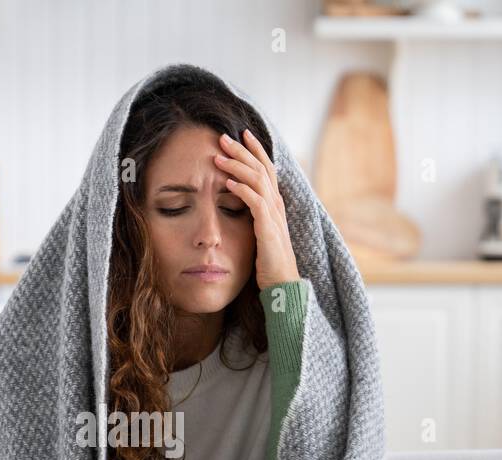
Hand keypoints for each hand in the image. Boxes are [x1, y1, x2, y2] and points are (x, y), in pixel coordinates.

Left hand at [214, 128, 298, 289]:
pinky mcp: (268, 229)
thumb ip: (254, 215)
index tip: (242, 133)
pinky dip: (242, 190)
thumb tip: (238, 201)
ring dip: (237, 166)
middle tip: (223, 136)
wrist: (282, 283)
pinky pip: (255, 203)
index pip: (267, 168)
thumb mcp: (260, 232)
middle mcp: (277, 205)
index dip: (255, 150)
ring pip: (258, 181)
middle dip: (242, 151)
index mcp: (275, 204)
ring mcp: (274, 216)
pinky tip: (228, 183)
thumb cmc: (269, 261)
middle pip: (261, 168)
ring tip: (219, 156)